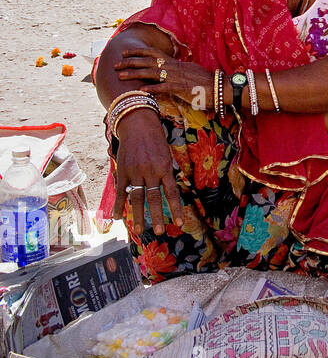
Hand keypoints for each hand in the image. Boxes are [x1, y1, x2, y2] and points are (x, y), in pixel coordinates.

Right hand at [112, 110, 183, 228]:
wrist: (138, 124)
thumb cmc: (156, 141)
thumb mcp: (167, 155)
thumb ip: (166, 173)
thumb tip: (170, 190)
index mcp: (165, 168)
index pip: (172, 193)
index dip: (176, 208)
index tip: (179, 223)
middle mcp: (151, 172)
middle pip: (154, 198)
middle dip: (157, 216)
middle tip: (159, 232)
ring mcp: (135, 172)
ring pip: (137, 198)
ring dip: (138, 215)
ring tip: (140, 230)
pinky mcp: (122, 170)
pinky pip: (121, 191)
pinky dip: (119, 205)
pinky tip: (118, 217)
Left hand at [115, 47, 211, 111]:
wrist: (220, 86)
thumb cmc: (206, 81)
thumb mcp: (190, 71)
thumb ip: (178, 70)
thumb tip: (171, 69)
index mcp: (175, 63)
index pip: (153, 53)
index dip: (138, 52)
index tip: (125, 52)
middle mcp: (173, 67)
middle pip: (147, 61)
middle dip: (129, 62)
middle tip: (115, 64)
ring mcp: (176, 77)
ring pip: (151, 72)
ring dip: (134, 74)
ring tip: (120, 76)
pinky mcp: (181, 88)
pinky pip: (164, 87)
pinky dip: (152, 88)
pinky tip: (141, 91)